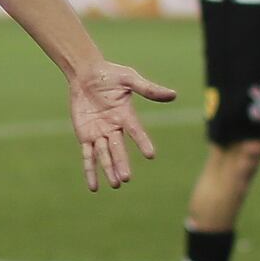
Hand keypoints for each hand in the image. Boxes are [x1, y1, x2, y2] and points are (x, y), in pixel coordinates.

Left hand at [65, 54, 178, 192]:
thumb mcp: (129, 79)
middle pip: (118, 148)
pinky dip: (90, 170)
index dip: (142, 142)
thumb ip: (148, 88)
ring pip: (104, 155)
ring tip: (116, 184)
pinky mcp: (85, 136)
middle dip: (121, 162)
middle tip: (126, 178)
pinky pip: (88, 156)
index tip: (150, 154)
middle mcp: (114, 128)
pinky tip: (93, 186)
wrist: (86, 74)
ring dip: (108, 170)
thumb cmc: (110, 74)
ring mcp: (100, 133)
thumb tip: (174, 95)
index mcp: (126, 115)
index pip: (136, 131)